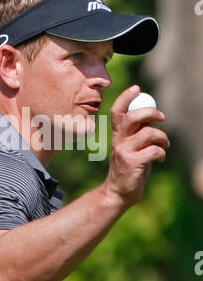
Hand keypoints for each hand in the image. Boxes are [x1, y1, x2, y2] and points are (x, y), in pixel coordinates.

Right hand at [104, 85, 169, 208]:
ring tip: (165, 145)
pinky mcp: (133, 163)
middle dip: (152, 113)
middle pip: (134, 116)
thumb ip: (136, 132)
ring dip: (163, 138)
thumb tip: (150, 115)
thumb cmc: (127, 167)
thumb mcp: (129, 147)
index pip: (117, 111)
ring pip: (149, 133)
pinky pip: (154, 151)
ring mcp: (124, 152)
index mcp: (116, 135)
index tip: (137, 88)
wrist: (118, 192)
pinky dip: (162, 153)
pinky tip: (160, 159)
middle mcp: (118, 141)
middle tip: (162, 117)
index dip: (126, 97)